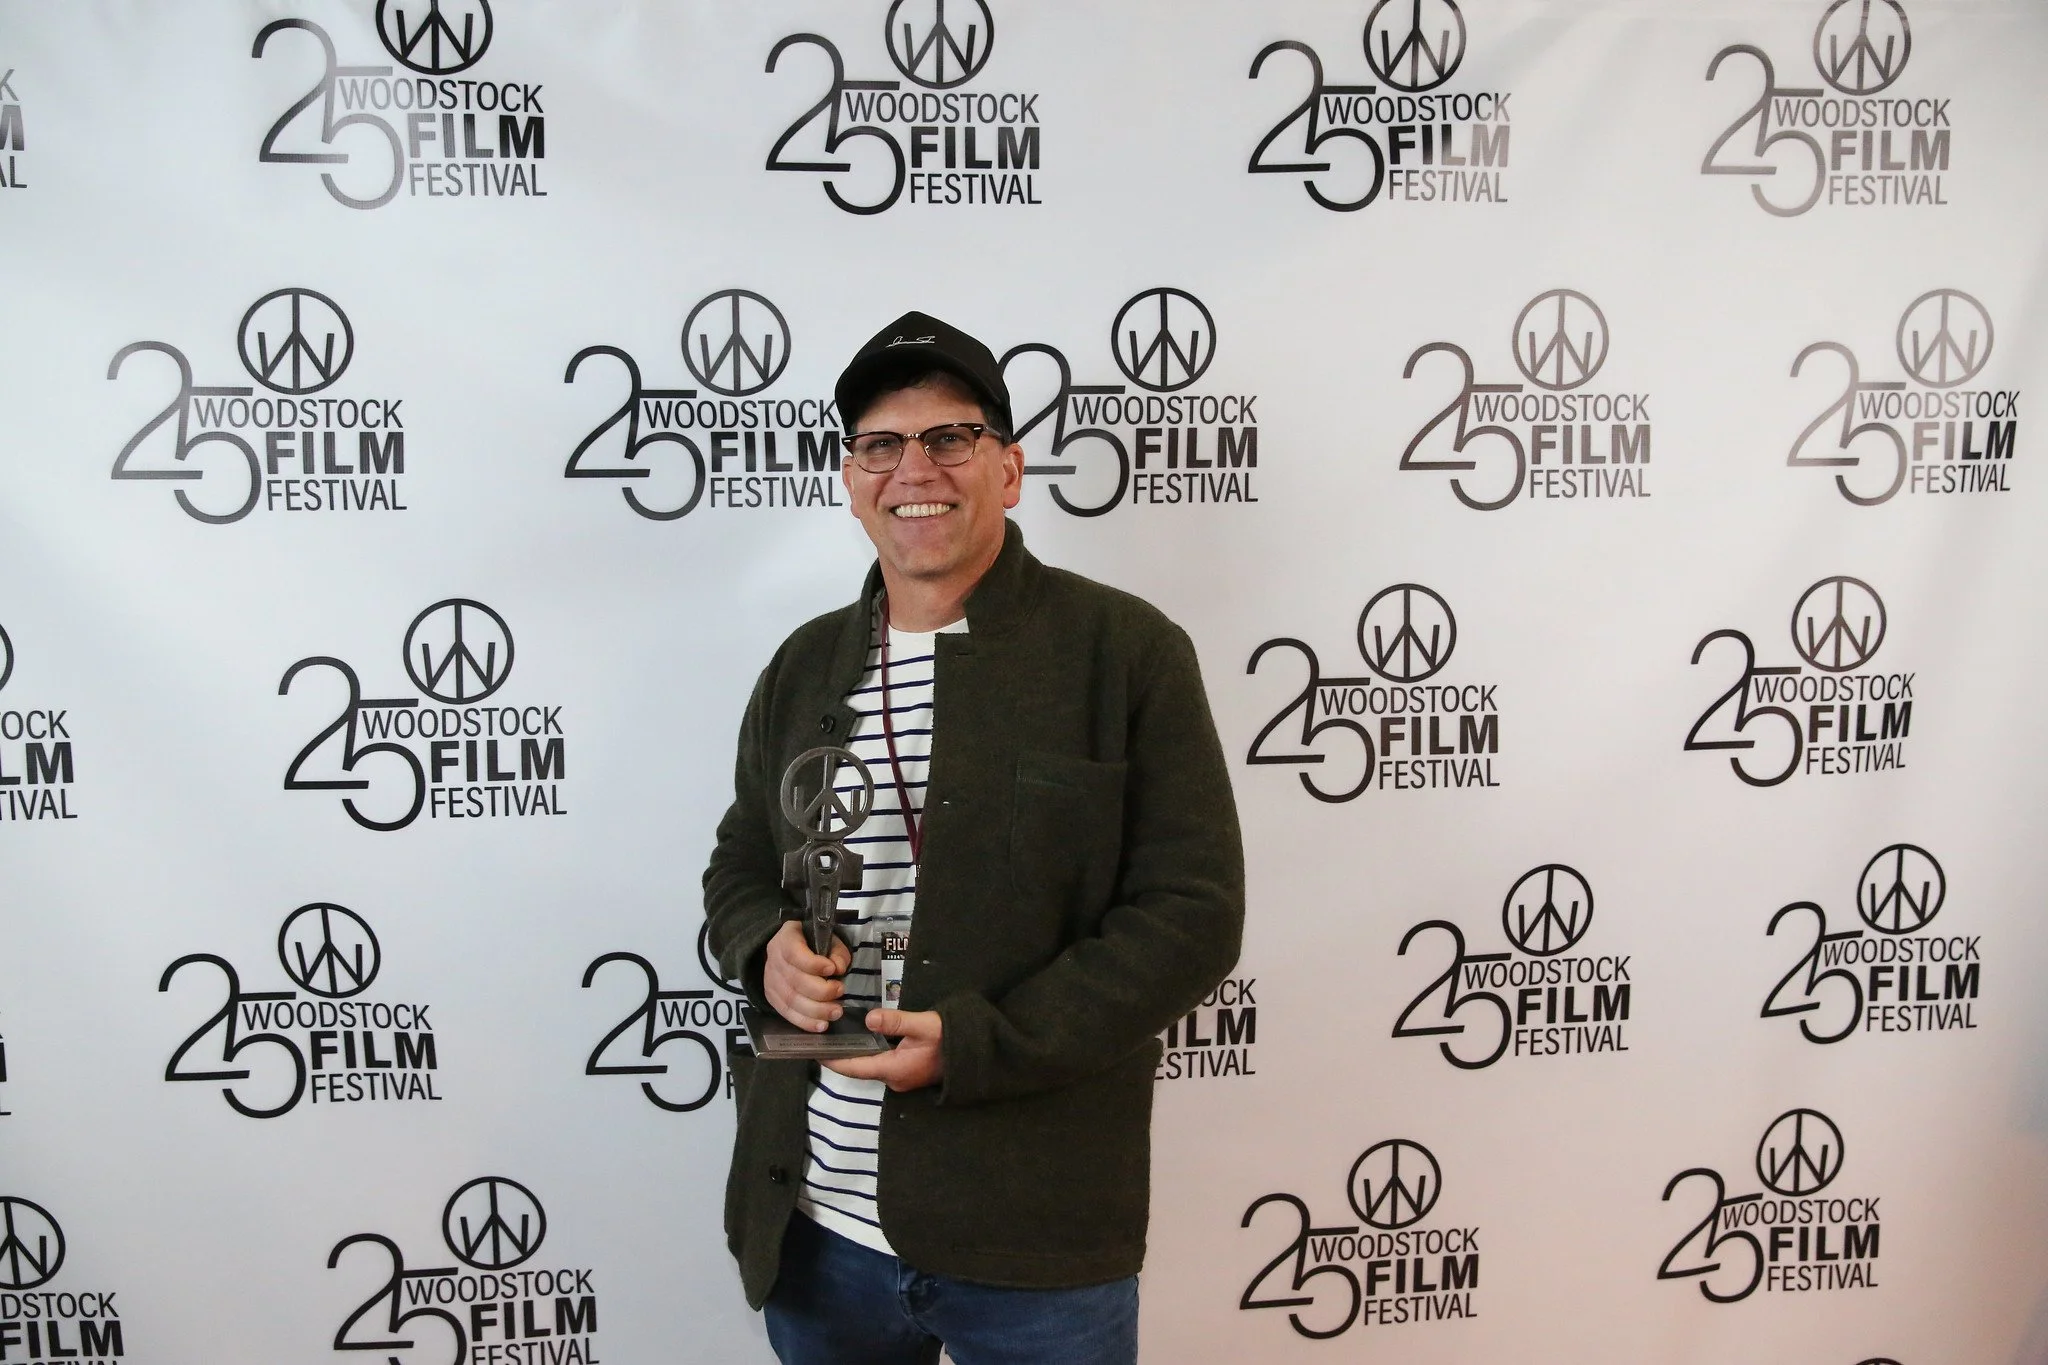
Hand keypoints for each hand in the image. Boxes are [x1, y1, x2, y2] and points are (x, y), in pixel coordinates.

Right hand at [763, 920, 850, 1031]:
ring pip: (791, 1000)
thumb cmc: (813, 944)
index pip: (794, 953)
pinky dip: (805, 1021)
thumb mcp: (828, 939)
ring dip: (816, 1010)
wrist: (787, 950)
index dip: (813, 964)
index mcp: (786, 939)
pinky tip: (821, 1025)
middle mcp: (774, 960)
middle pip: (795, 980)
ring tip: (836, 1012)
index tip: (832, 969)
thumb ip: (836, 952)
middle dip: (821, 991)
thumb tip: (838, 969)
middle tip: (840, 991)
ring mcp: (770, 980)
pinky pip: (787, 1013)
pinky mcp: (772, 997)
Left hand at [825, 1009, 943, 1090]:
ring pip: (871, 1066)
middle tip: (823, 1038)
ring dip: (855, 1054)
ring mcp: (901, 1078)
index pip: (854, 1067)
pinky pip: (882, 1064)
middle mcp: (893, 1079)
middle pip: (860, 1068)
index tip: (814, 1052)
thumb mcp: (924, 1025)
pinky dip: (869, 1054)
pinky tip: (864, 1040)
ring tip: (838, 1038)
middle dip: (841, 1056)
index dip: (833, 1061)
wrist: (975, 1054)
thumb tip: (868, 1020)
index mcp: (893, 1069)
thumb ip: (896, 1022)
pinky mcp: (907, 1073)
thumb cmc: (950, 1038)